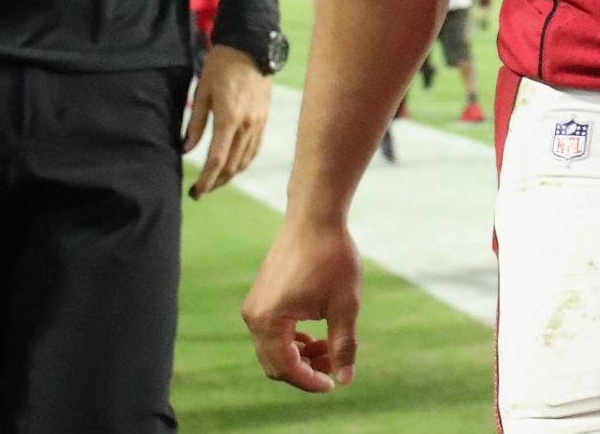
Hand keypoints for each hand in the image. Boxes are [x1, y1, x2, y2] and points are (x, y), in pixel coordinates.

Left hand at [183, 44, 270, 199]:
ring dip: (229, 176)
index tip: (195, 192)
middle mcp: (247, 125)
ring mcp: (259, 123)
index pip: (216, 160)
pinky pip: (255, 149)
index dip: (205, 181)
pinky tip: (233, 166)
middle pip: (231, 166)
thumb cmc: (221, 66)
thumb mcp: (202, 92)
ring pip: (244, 161)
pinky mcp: (265, 119)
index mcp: (229, 118)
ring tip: (214, 182)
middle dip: (215, 183)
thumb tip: (186, 150)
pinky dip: (243, 162)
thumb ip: (195, 123)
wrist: (250, 47)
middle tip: (200, 191)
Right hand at [243, 216, 361, 391]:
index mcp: (269, 319)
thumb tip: (345, 380)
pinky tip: (318, 336)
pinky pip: (272, 332)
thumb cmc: (331, 256)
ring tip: (331, 348)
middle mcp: (254, 315)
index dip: (309, 381)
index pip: (284, 368)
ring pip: (273, 348)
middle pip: (274, 363)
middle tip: (334, 365)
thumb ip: (343, 345)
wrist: (315, 216)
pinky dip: (293, 341)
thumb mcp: (345, 304)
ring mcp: (255, 305)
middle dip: (304, 370)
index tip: (332, 384)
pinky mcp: (261, 296)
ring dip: (300, 356)